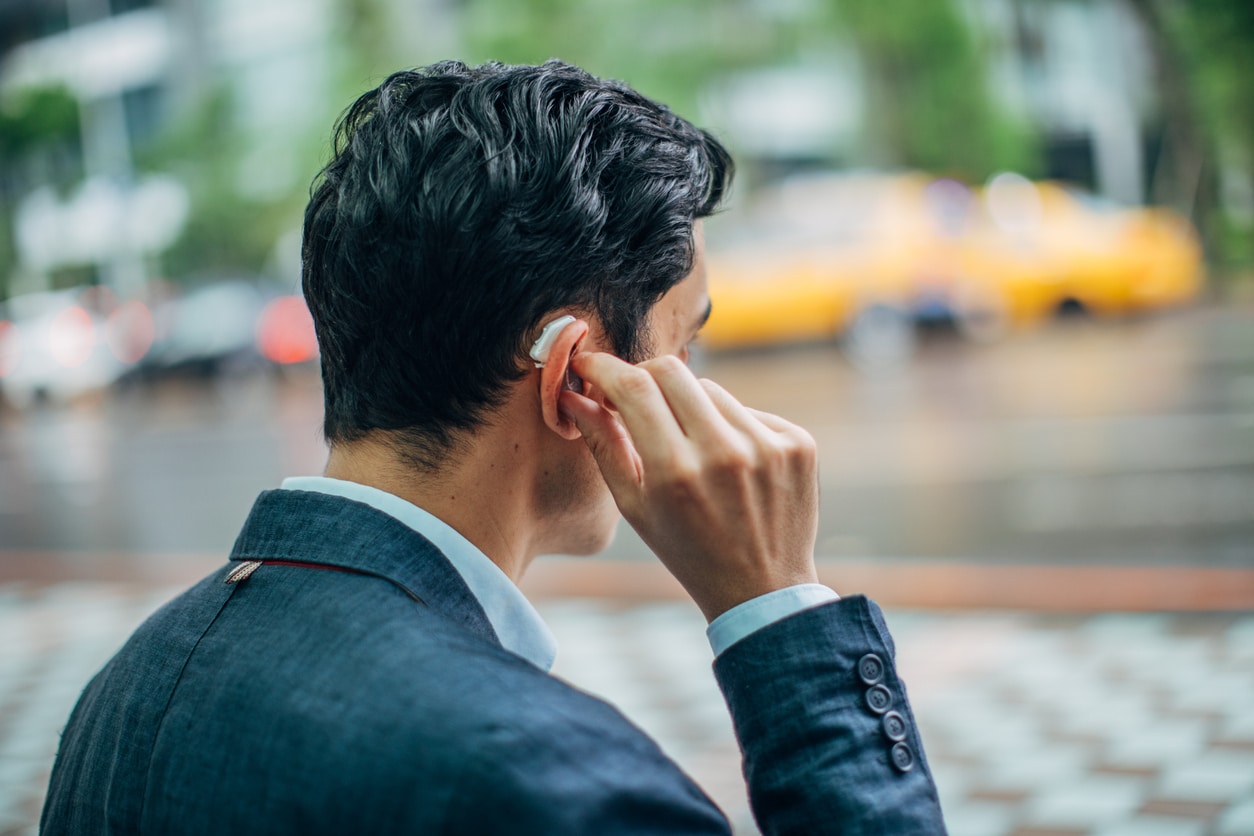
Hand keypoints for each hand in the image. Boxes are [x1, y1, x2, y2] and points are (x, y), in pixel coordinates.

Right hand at [560, 352, 819, 621]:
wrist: (764, 590)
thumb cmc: (688, 552)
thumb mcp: (635, 508)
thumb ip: (604, 445)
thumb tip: (573, 395)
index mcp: (676, 473)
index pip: (633, 388)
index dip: (604, 368)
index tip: (589, 365)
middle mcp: (725, 453)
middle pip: (672, 372)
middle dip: (644, 377)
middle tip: (633, 398)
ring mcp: (768, 445)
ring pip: (711, 390)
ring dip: (690, 407)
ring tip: (691, 449)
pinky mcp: (798, 443)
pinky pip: (748, 411)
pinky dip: (731, 426)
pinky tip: (731, 465)